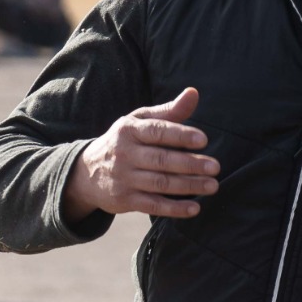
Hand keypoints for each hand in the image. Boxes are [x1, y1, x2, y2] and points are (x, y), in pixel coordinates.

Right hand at [63, 87, 219, 220]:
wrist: (86, 172)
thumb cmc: (124, 141)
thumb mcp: (139, 121)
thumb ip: (169, 111)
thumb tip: (194, 93)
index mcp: (130, 130)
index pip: (157, 131)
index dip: (180, 135)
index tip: (204, 140)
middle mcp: (125, 154)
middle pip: (161, 159)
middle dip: (190, 164)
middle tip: (215, 167)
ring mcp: (124, 178)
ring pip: (159, 183)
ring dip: (188, 186)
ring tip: (212, 186)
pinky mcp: (125, 200)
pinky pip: (153, 205)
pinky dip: (174, 209)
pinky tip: (194, 208)